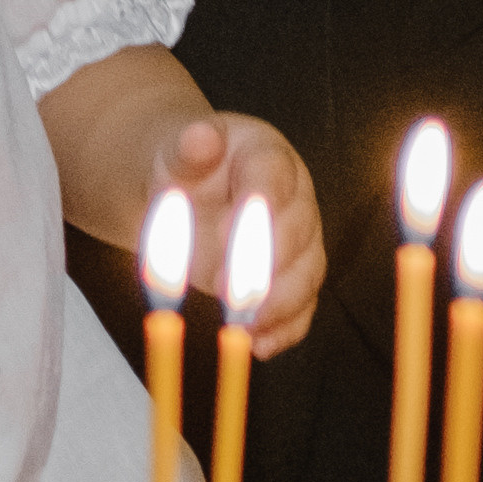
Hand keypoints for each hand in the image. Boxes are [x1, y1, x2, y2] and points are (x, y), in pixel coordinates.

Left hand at [154, 111, 324, 357]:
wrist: (183, 192)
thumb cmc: (183, 169)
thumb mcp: (174, 154)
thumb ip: (187, 150)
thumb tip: (200, 136)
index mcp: (267, 155)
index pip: (274, 175)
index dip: (258, 204)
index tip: (229, 232)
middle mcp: (294, 197)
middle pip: (297, 228)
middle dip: (268, 262)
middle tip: (232, 289)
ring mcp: (297, 239)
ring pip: (307, 271)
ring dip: (281, 302)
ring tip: (245, 325)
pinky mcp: (289, 276)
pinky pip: (301, 305)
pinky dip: (285, 328)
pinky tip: (261, 344)